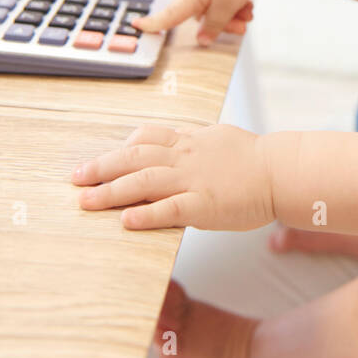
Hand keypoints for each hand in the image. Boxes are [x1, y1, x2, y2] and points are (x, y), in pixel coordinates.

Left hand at [72, 123, 275, 230]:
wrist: (281, 171)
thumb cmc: (254, 158)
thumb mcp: (219, 138)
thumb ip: (195, 142)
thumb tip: (177, 143)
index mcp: (189, 141)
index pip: (147, 137)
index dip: (120, 148)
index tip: (103, 159)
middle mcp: (185, 157)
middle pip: (134, 157)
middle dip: (101, 168)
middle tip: (75, 178)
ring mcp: (192, 180)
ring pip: (143, 181)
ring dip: (110, 191)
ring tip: (85, 202)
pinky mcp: (203, 205)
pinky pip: (169, 209)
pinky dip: (145, 214)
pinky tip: (125, 220)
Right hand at [130, 0, 261, 43]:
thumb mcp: (226, 8)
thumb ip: (213, 27)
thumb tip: (202, 40)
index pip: (168, 15)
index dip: (153, 23)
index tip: (136, 24)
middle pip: (202, 14)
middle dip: (223, 23)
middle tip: (241, 28)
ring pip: (216, 4)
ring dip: (232, 13)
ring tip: (249, 13)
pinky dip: (235, 0)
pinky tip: (248, 3)